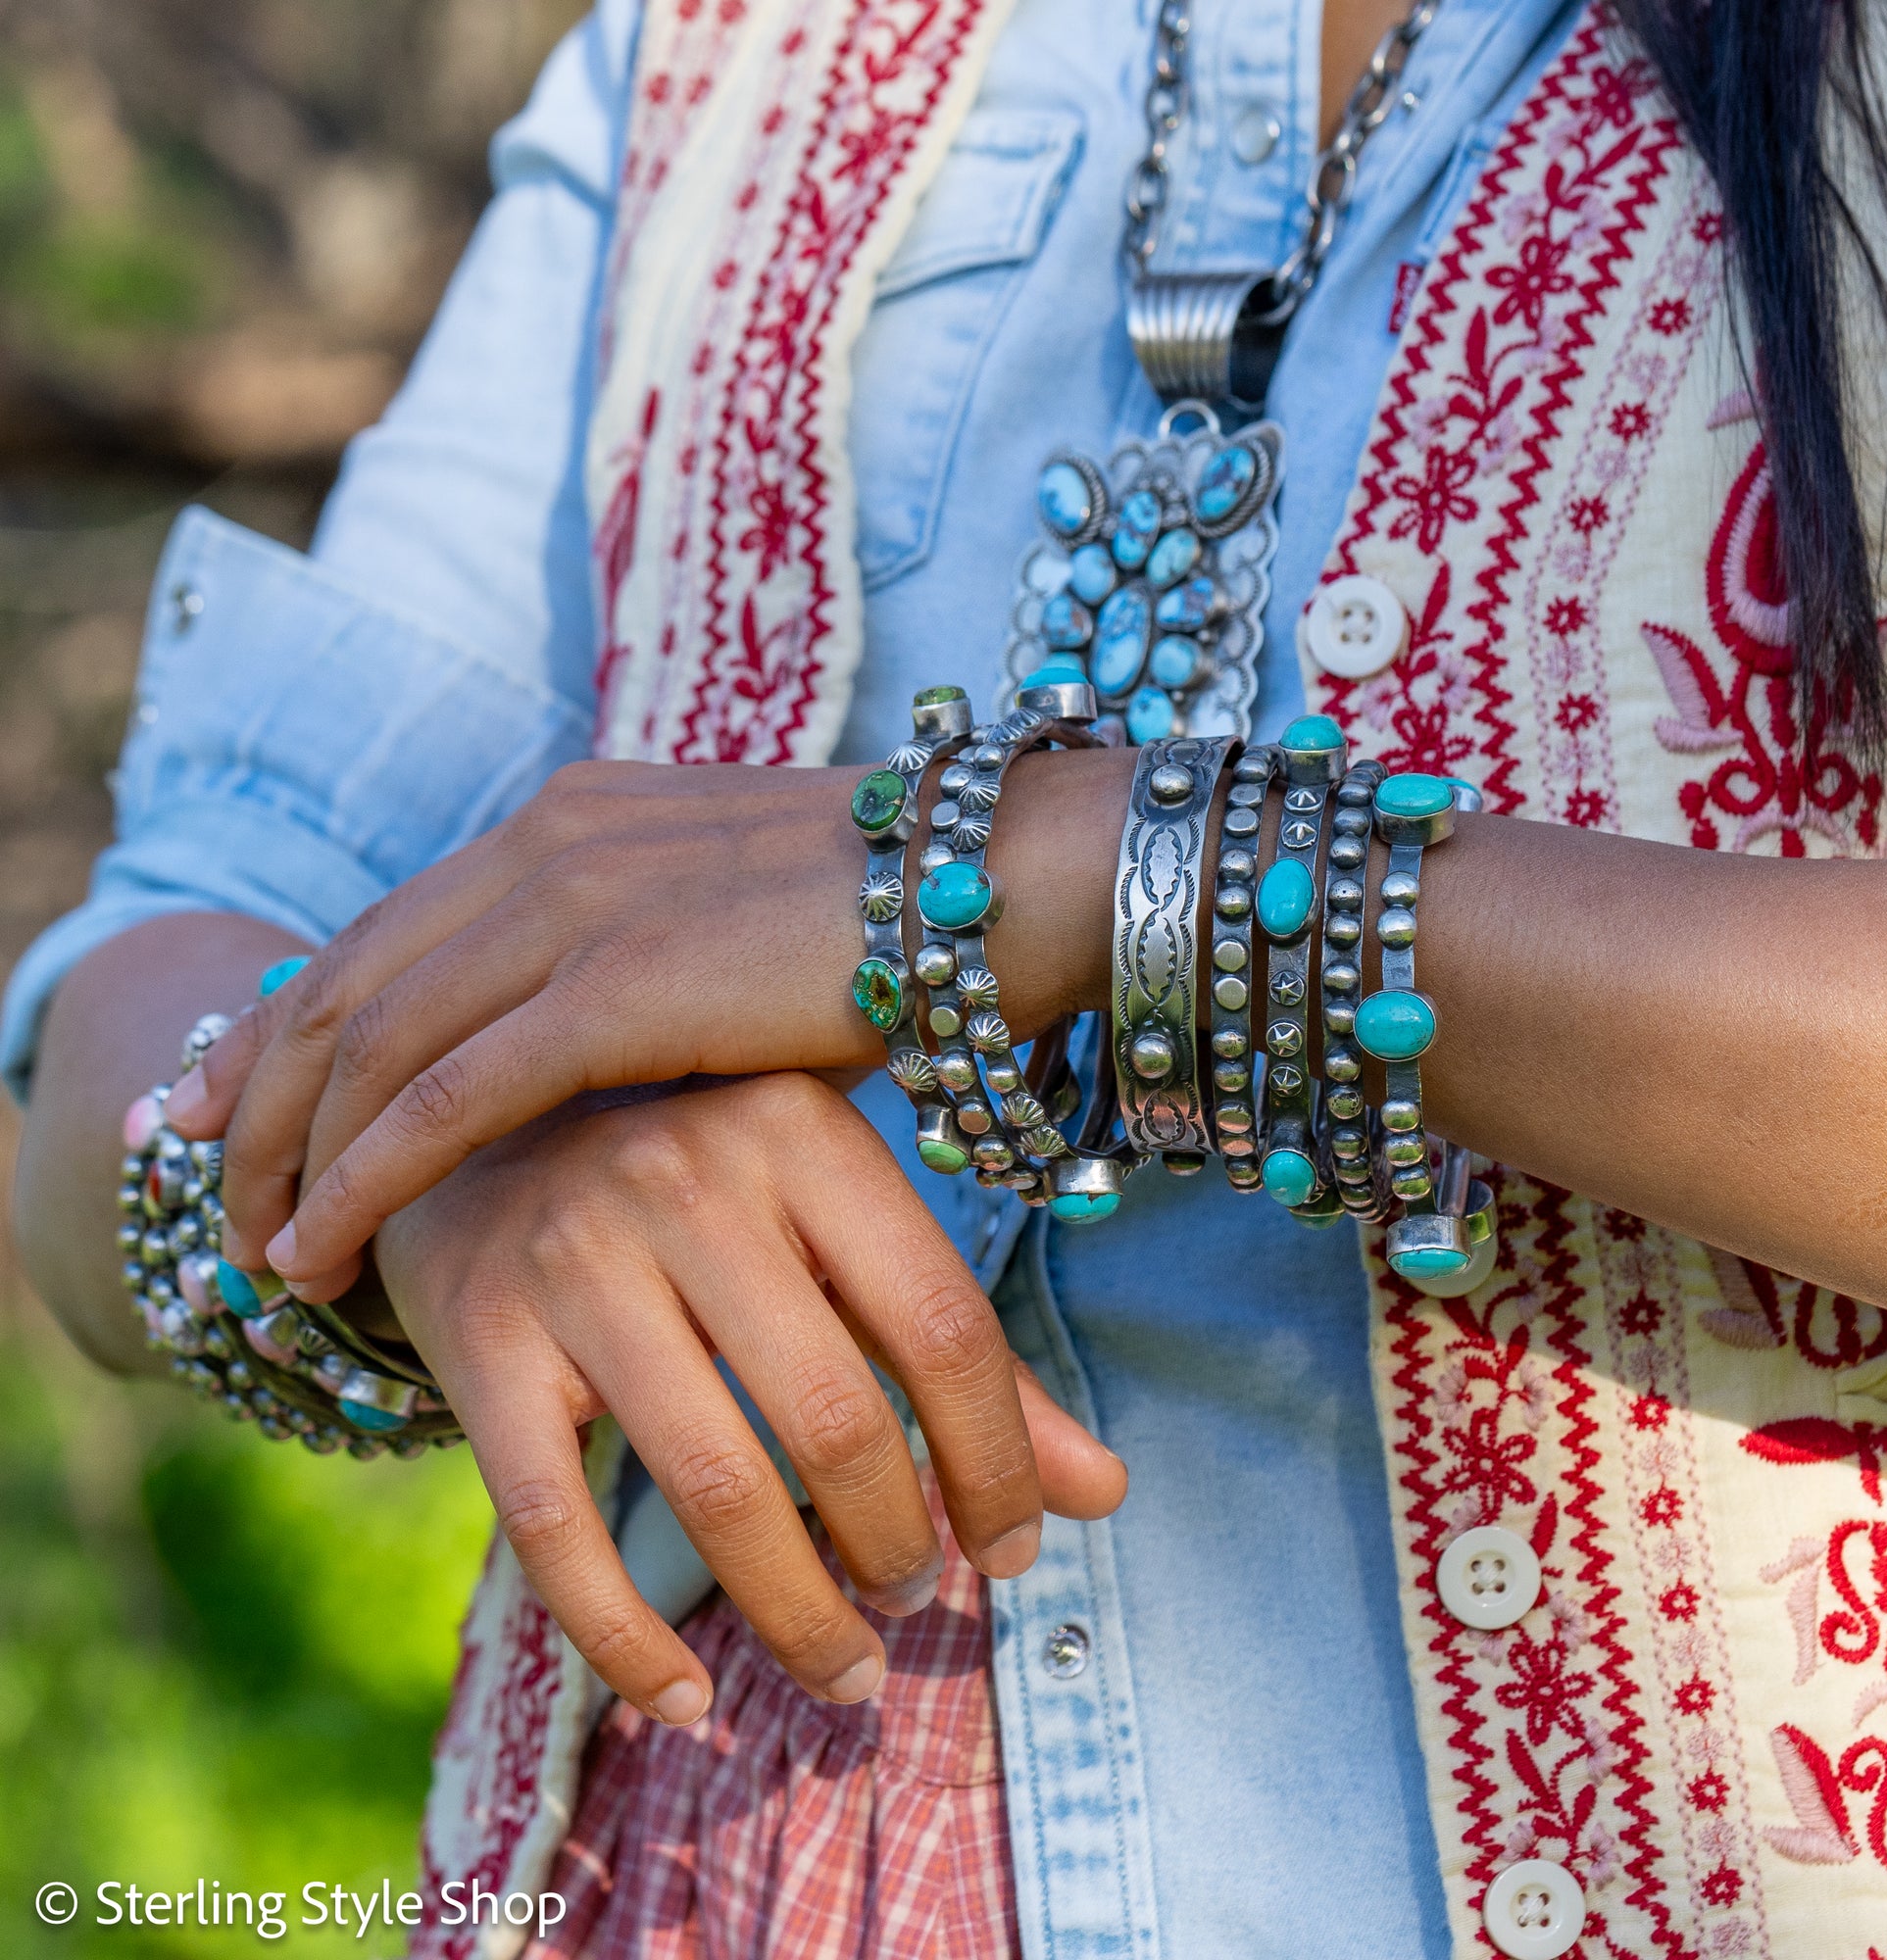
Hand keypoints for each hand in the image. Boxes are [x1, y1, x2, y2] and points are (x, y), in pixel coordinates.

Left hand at [165, 752, 1129, 1296]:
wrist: (998, 883)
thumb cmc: (894, 926)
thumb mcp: (730, 929)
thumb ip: (641, 968)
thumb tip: (603, 1057)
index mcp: (572, 819)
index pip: (393, 926)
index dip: (300, 1020)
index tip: (242, 1099)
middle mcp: (548, 841)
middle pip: (349, 976)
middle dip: (261, 1091)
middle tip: (210, 1181)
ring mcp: (575, 903)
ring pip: (373, 1040)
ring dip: (296, 1149)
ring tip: (261, 1245)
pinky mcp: (614, 984)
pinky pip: (445, 1093)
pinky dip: (366, 1174)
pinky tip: (323, 1242)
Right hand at [373, 1071, 1126, 1721]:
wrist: (474, 1137)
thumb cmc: (700, 1195)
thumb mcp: (834, 1232)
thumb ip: (957, 1353)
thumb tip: (1104, 1493)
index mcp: (802, 1132)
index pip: (941, 1324)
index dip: (998, 1462)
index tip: (1012, 1550)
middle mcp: (687, 1175)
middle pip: (833, 1418)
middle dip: (895, 1547)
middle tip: (910, 1598)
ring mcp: (573, 1254)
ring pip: (710, 1486)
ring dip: (795, 1615)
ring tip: (845, 1668)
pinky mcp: (477, 1336)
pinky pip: (554, 1528)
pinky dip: (626, 1645)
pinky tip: (684, 1705)